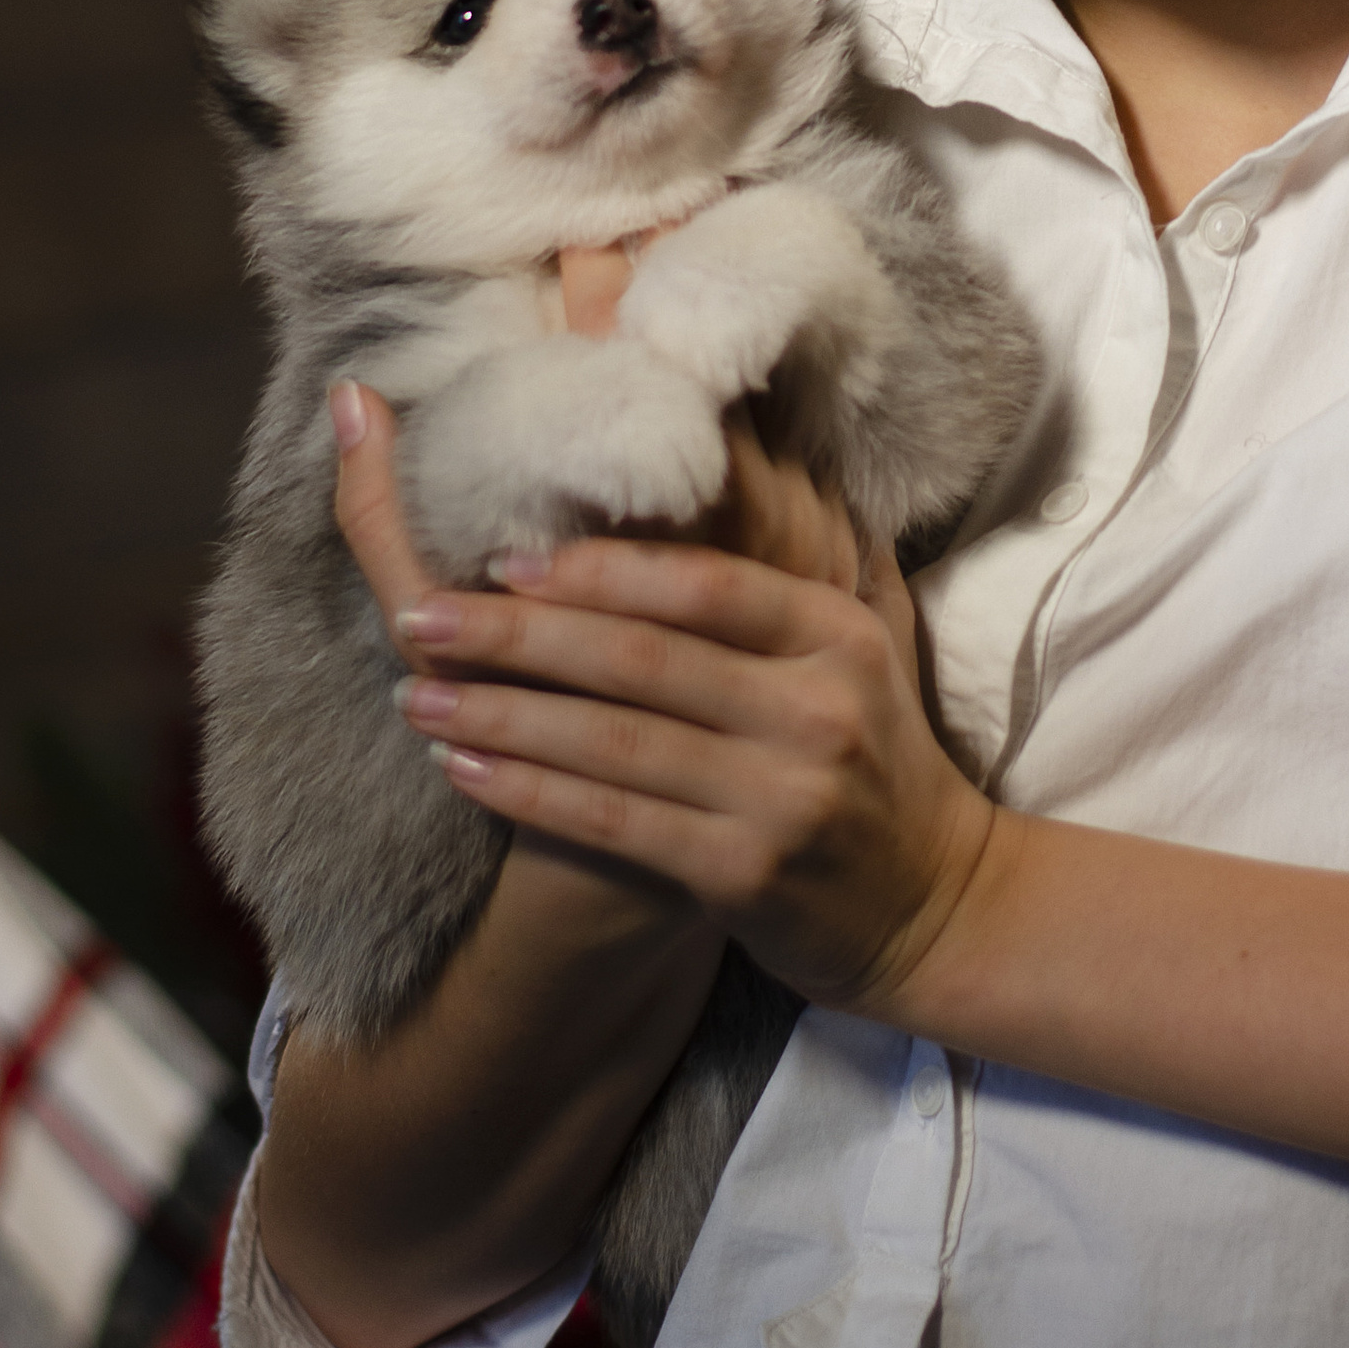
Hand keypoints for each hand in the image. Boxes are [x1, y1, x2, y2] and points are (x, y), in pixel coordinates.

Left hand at [332, 382, 999, 1017]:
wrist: (932, 904)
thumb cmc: (871, 757)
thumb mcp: (859, 649)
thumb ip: (796, 565)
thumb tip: (721, 443)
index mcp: (835, 634)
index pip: (703, 584)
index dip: (597, 567)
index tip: (502, 554)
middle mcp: (815, 708)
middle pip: (642, 659)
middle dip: (518, 636)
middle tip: (422, 614)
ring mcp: (782, 797)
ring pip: (612, 743)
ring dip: (502, 717)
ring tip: (415, 696)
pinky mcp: (744, 875)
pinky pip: (612, 824)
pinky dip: (529, 795)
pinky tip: (463, 772)